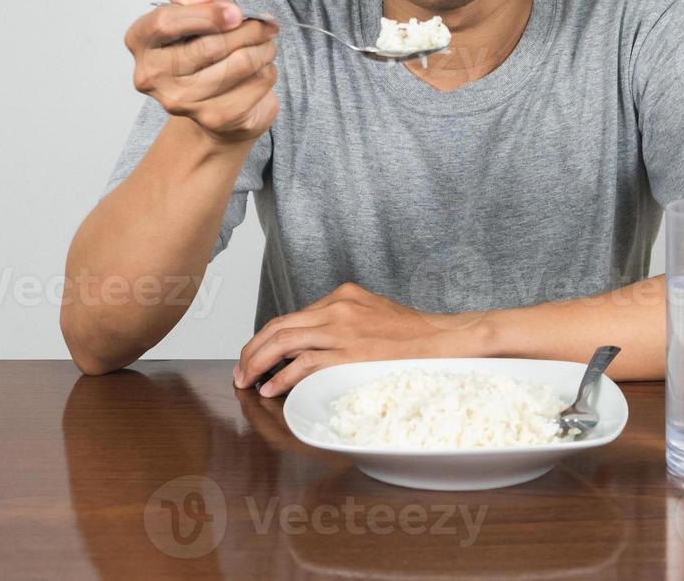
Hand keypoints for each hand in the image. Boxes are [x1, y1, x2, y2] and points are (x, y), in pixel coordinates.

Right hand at [124, 0, 280, 146]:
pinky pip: (256, 84)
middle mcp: (152, 75)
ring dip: (263, 49)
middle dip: (248, 30)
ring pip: (239, 64)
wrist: (212, 98)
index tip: (236, 12)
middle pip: (210, 46)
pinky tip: (262, 69)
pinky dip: (267, 71)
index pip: (166, 22)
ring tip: (267, 44)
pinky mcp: (214, 118)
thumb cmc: (200, 44)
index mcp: (140, 40)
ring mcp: (181, 102)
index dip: (207, 13)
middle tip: (266, 25)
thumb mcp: (191, 4)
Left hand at [232, 283, 481, 396]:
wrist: (442, 339)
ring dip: (259, 363)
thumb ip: (343, 322)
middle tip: (241, 370)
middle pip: (280, 327)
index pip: (292, 316)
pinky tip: (271, 389)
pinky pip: (305, 364)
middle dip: (253, 350)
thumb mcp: (372, 313)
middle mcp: (337, 308)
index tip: (255, 354)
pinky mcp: (350, 352)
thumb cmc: (412, 334)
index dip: (267, 337)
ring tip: (247, 380)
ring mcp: (343, 329)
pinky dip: (282, 378)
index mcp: (342, 295)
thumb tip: (313, 346)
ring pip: (285, 342)